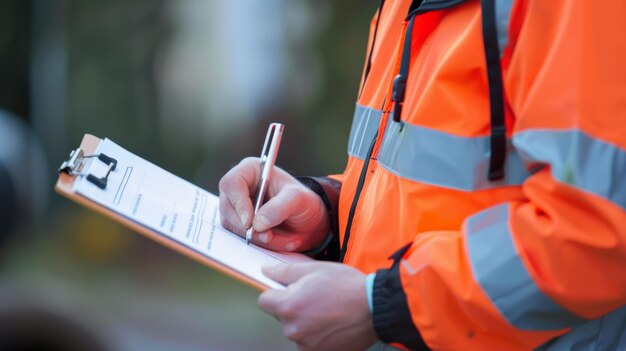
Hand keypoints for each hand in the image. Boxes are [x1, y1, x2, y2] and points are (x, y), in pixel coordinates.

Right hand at [218, 157, 329, 250]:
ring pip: (234, 227)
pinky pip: (242, 239)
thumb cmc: (302, 202)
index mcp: (250, 171)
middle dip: (248, 227)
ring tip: (283, 238)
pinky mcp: (239, 226)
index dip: (238, 202)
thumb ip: (280, 207)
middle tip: (268, 237)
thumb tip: (257, 223)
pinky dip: (261, 245)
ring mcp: (236, 208)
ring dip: (258, 238)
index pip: (232, 183)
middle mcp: (239, 189)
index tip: (249, 222)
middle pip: (228, 208)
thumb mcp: (299, 199)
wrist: (307, 221)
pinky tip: (280, 241)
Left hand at [259, 262, 377, 350]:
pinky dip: (317, 333)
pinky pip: (309, 340)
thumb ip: (285, 272)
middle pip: (281, 316)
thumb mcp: (314, 270)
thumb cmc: (347, 286)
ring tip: (327, 309)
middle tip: (315, 296)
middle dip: (293, 306)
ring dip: (305, 320)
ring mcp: (306, 344)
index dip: (275, 292)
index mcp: (288, 306)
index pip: (264, 301)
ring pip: (296, 328)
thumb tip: (267, 271)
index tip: (288, 289)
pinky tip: (331, 322)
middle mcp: (293, 329)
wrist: (375, 307)